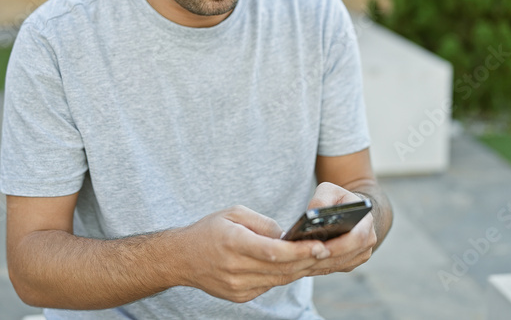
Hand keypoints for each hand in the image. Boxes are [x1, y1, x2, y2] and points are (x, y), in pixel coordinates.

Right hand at [176, 205, 331, 302]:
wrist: (181, 258)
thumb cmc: (209, 231)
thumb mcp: (233, 213)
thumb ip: (263, 223)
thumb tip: (287, 235)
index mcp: (234, 243)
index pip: (274, 251)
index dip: (300, 250)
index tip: (321, 246)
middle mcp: (236, 268)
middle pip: (281, 268)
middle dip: (308, 260)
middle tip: (330, 250)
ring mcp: (238, 286)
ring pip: (278, 280)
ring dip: (300, 269)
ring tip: (317, 258)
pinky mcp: (240, 296)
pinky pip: (269, 286)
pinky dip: (283, 276)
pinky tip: (296, 266)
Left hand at [302, 182, 376, 275]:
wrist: (350, 212)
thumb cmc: (339, 199)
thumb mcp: (330, 191)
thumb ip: (321, 200)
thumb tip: (311, 215)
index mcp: (366, 222)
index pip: (357, 238)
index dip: (339, 246)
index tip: (320, 249)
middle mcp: (367, 241)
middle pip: (346, 256)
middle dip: (324, 258)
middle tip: (303, 258)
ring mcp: (360, 255)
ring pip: (338, 265)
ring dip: (318, 265)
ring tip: (297, 262)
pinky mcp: (349, 263)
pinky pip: (333, 268)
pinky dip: (317, 268)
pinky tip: (301, 264)